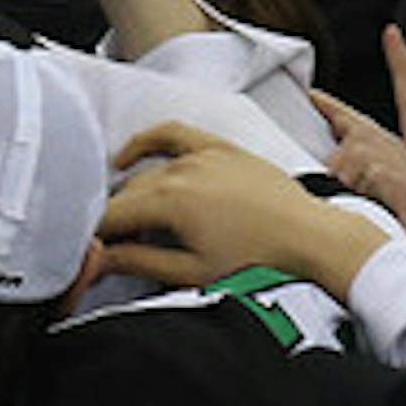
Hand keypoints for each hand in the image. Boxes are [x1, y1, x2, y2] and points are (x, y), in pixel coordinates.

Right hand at [98, 122, 387, 299]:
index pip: (111, 216)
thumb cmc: (261, 259)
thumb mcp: (193, 271)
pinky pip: (172, 134)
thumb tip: (98, 260)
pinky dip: (146, 142)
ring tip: (131, 221)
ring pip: (144, 172)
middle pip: (126, 196)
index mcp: (169, 201)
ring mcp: (199, 155)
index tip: (93, 253)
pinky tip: (129, 156)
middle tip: (115, 248)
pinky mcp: (218, 148)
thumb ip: (139, 262)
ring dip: (131, 195)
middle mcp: (179, 171)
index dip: (96, 237)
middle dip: (115, 222)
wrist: (313, 238)